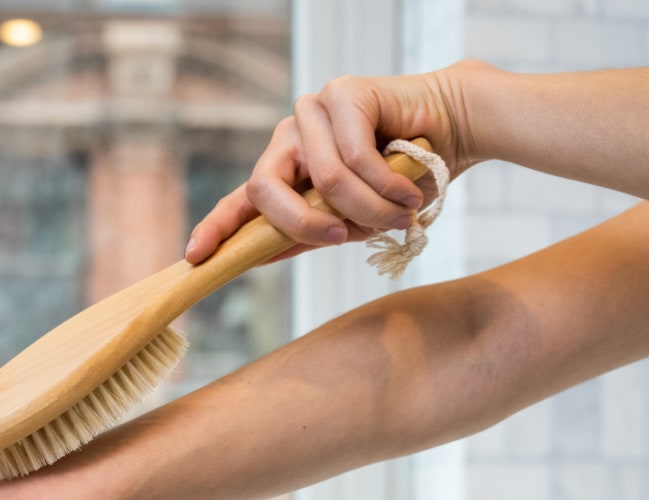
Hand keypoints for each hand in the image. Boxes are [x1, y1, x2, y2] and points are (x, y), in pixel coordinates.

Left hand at [185, 60, 490, 263]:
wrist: (454, 134)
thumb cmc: (404, 180)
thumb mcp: (353, 219)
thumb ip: (312, 232)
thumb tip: (263, 256)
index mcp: (285, 170)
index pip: (242, 199)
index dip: (217, 227)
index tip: (195, 255)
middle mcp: (290, 138)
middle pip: (266, 189)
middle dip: (305, 225)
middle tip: (344, 239)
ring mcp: (313, 112)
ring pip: (322, 180)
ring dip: (368, 210)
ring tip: (400, 213)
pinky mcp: (343, 94)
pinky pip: (354, 157)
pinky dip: (386, 184)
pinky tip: (407, 190)